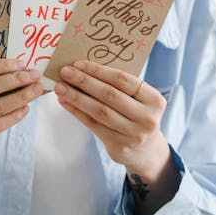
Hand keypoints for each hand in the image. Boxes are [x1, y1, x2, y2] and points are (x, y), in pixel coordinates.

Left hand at [54, 60, 179, 214]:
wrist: (146, 150)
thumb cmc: (137, 115)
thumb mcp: (139, 100)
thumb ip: (120, 86)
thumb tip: (85, 68)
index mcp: (154, 100)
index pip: (123, 80)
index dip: (99, 71)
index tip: (79, 63)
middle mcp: (146, 118)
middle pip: (110, 95)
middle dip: (85, 81)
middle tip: (65, 72)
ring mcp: (133, 134)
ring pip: (99, 111)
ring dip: (76, 97)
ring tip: (61, 87)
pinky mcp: (119, 147)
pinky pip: (93, 125)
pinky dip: (77, 112)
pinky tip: (65, 102)